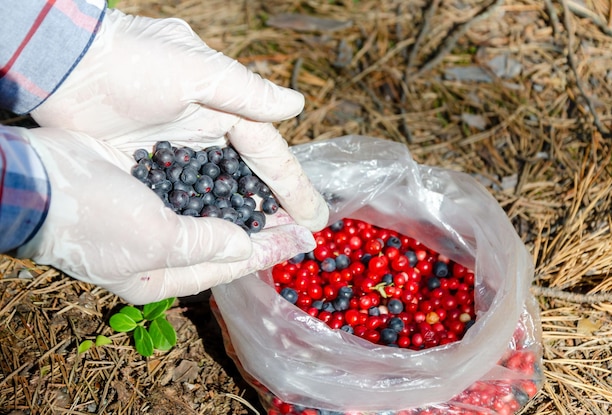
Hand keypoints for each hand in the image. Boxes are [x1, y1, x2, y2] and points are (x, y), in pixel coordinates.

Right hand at [15, 127, 315, 304]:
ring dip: (243, 206)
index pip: (225, 266)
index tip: (303, 241)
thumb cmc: (93, 217)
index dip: (266, 252)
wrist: (35, 178)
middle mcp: (157, 253)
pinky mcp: (143, 189)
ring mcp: (149, 220)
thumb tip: (243, 244)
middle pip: (221, 244)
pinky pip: (191, 192)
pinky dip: (217, 185)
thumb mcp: (154, 240)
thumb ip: (203, 243)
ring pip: (209, 217)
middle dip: (260, 231)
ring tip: (279, 197)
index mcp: (159, 277)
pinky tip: (240, 173)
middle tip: (300, 219)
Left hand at [31, 8, 327, 230]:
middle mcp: (208, 128)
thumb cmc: (131, 63)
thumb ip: (247, 92)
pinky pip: (189, 194)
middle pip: (249, 175)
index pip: (267, 152)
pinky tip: (218, 236)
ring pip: (221, 189)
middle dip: (272, 206)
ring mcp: (179, 148)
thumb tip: (297, 106)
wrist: (63, 64)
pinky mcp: (152, 162)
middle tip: (297, 238)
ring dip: (241, 215)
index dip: (292, 185)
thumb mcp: (194, 71)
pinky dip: (205, 214)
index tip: (315, 217)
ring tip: (265, 245)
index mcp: (224, 106)